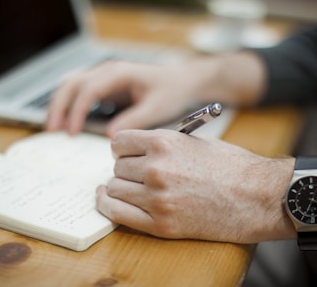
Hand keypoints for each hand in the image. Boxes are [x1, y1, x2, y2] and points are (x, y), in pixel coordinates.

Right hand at [46, 52, 265, 135]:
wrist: (183, 80)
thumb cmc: (173, 91)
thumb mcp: (157, 108)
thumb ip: (134, 120)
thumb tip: (110, 136)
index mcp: (120, 73)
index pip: (88, 89)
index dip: (76, 111)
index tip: (71, 132)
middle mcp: (109, 71)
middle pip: (72, 83)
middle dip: (59, 106)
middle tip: (52, 130)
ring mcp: (106, 76)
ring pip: (73, 84)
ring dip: (60, 103)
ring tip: (54, 127)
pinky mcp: (108, 85)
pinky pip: (82, 91)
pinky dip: (71, 104)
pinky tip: (68, 120)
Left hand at [96, 129, 295, 242]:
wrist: (257, 196)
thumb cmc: (230, 165)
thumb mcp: (194, 141)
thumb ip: (161, 143)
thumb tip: (136, 148)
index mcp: (164, 142)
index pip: (119, 142)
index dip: (122, 147)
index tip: (127, 153)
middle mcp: (156, 168)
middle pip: (117, 166)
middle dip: (126, 167)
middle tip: (138, 172)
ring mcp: (157, 198)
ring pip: (115, 188)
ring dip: (121, 186)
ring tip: (134, 186)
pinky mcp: (161, 224)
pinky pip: (118, 213)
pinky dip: (108, 205)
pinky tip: (108, 199)